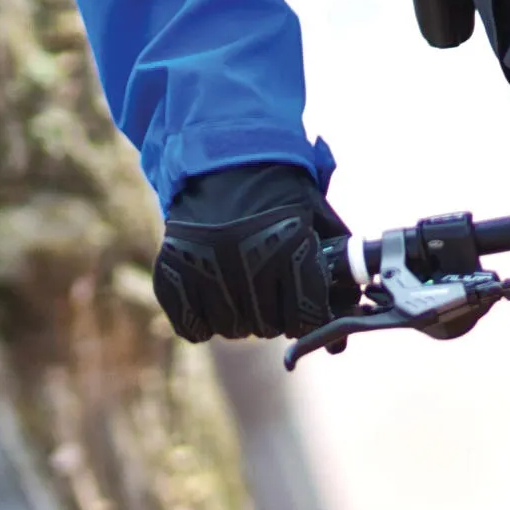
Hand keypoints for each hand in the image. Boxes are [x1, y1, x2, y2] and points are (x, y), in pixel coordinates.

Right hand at [152, 160, 354, 346]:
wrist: (227, 162)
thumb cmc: (282, 200)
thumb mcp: (320, 226)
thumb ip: (336, 282)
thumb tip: (337, 347)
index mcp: (289, 245)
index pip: (304, 320)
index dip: (306, 316)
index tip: (301, 302)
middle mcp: (245, 257)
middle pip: (266, 328)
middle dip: (272, 314)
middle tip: (268, 286)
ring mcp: (204, 264)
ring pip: (230, 330)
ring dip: (238, 316)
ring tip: (240, 284)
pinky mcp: (172, 268)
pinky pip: (192, 327)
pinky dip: (202, 320)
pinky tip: (212, 294)